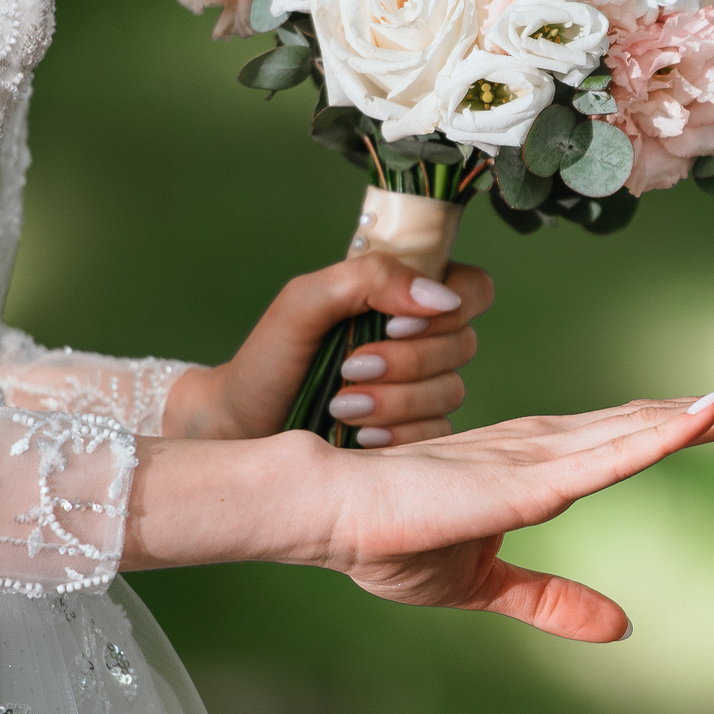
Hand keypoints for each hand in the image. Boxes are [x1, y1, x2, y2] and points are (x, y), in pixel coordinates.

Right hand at [125, 391, 713, 639]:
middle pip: (655, 421)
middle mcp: (551, 446)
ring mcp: (541, 455)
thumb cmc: (390, 540)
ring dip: (710, 413)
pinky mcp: (526, 473)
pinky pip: (609, 449)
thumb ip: (552, 601)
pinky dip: (662, 429)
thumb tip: (622, 628)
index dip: (694, 423)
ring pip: (643, 427)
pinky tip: (707, 413)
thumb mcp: (488, 583)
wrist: (328, 518)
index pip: (636, 437)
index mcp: (544, 463)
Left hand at [161, 255, 493, 443]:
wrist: (240, 427)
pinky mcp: (416, 436)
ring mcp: (423, 391)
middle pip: (464, 343)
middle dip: (406, 360)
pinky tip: (358, 435)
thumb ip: (368, 277)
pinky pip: (437, 435)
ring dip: (395, 400)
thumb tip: (438, 296)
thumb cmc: (270, 359)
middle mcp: (422, 341)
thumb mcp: (305, 301)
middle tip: (350, 367)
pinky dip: (396, 434)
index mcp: (403, 298)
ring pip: (451, 392)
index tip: (396, 322)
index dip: (451, 306)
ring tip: (341, 405)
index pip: (472, 289)